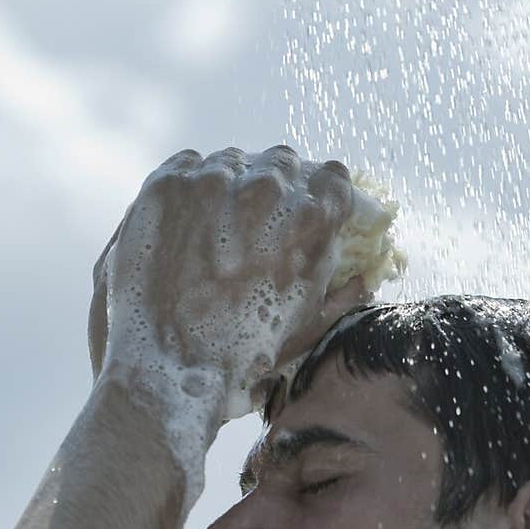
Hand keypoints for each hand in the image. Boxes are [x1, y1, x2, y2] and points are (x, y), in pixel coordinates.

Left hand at [88, 146, 370, 427]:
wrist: (164, 367)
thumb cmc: (242, 357)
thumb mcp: (308, 325)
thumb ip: (341, 290)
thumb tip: (364, 273)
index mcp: (311, 218)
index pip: (334, 178)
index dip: (325, 197)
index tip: (313, 211)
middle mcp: (267, 187)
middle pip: (285, 163)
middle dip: (280, 190)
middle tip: (262, 226)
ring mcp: (213, 180)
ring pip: (236, 161)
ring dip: (235, 187)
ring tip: (219, 229)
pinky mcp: (168, 184)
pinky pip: (192, 166)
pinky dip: (194, 188)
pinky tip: (188, 223)